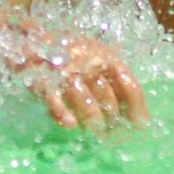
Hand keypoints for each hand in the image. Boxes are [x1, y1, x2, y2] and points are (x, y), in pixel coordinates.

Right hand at [3, 25, 148, 130]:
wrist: (32, 39)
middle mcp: (89, 65)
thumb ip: (114, 74)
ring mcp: (67, 74)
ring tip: (97, 132)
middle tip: (115, 134)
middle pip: (109, 98)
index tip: (141, 124)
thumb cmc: (71, 51)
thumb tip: (134, 106)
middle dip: (114, 120)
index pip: (128, 83)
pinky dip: (63, 114)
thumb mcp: (96, 53)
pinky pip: (56, 102)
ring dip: (94, 121)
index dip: (137, 106)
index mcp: (105, 57)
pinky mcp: (45, 82)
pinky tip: (70, 125)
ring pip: (86, 103)